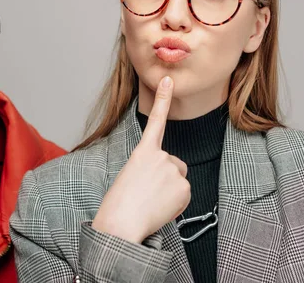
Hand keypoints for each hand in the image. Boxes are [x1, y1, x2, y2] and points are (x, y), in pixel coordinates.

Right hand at [91, 76, 189, 243]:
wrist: (121, 223)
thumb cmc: (120, 203)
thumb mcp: (130, 176)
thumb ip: (150, 168)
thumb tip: (169, 176)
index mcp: (142, 152)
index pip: (155, 121)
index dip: (162, 98)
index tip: (168, 79)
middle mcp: (161, 157)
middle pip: (174, 164)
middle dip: (166, 178)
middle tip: (147, 193)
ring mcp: (174, 171)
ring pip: (178, 180)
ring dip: (169, 191)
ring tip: (151, 202)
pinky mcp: (184, 187)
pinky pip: (183, 194)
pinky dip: (174, 203)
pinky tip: (160, 208)